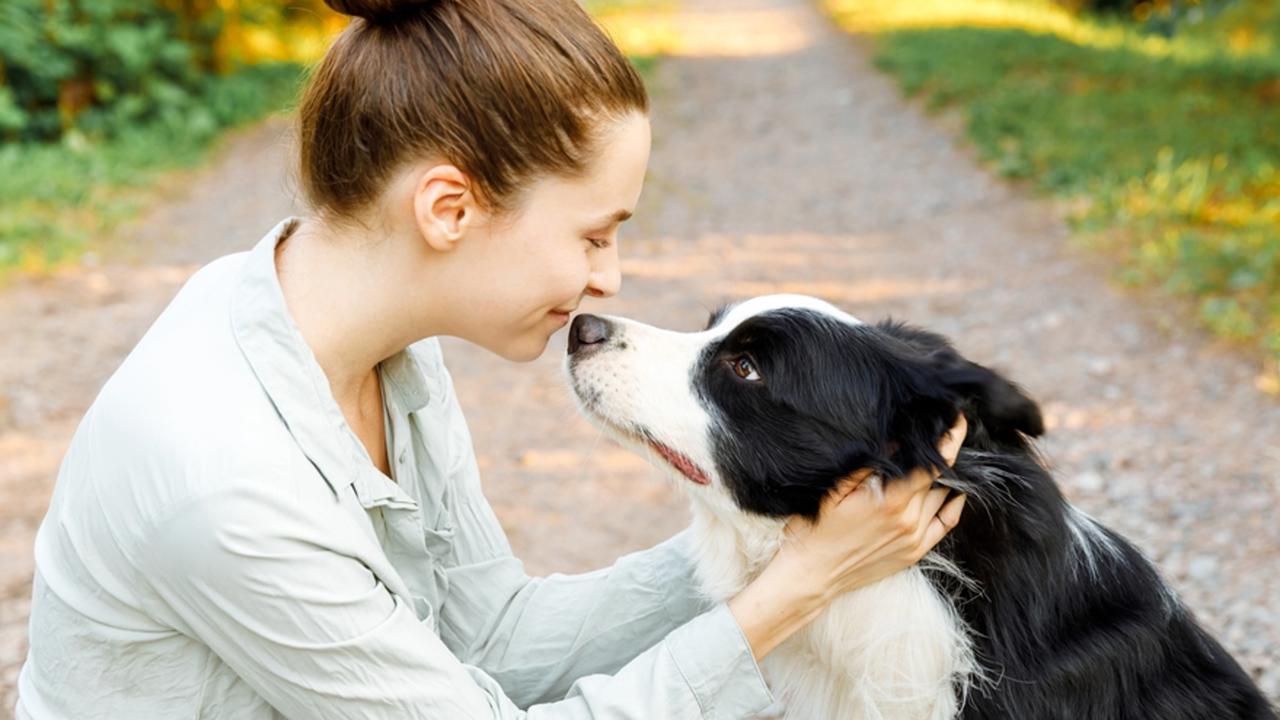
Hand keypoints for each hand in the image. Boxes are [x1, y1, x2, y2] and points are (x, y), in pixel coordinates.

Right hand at [729, 414, 967, 659]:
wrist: (812, 574)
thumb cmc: (816, 528)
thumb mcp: (836, 489)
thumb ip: (870, 465)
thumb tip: (897, 441)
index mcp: (891, 500)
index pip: (933, 463)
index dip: (949, 438)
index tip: (956, 419)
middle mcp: (909, 519)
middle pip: (939, 477)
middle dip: (941, 453)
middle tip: (939, 433)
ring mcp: (914, 538)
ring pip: (943, 497)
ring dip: (943, 478)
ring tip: (937, 460)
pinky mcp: (914, 552)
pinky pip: (945, 525)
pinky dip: (953, 506)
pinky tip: (954, 493)